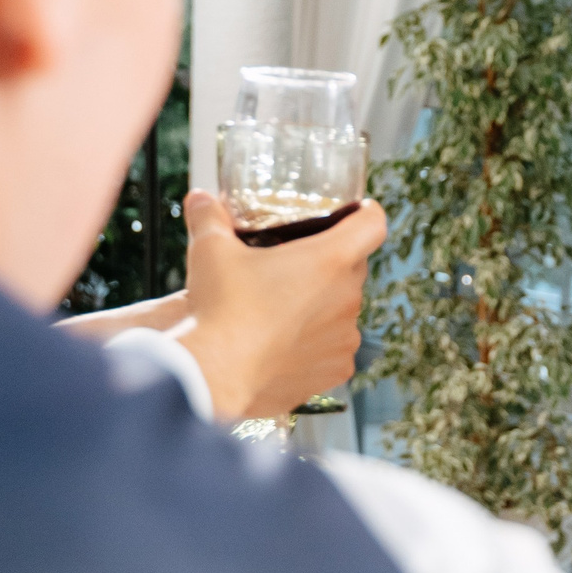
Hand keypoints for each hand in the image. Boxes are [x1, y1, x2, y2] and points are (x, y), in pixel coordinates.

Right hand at [176, 190, 385, 421]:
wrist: (216, 373)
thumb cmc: (219, 307)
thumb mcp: (210, 250)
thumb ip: (209, 218)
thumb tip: (199, 199)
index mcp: (330, 259)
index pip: (372, 224)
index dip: (366, 213)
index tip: (357, 212)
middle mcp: (348, 297)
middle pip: (353, 267)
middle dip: (329, 263)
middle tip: (294, 265)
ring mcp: (345, 337)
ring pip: (343, 310)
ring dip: (322, 306)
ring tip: (282, 310)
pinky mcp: (336, 370)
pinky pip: (334, 349)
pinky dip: (316, 345)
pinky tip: (285, 345)